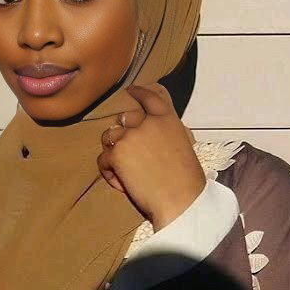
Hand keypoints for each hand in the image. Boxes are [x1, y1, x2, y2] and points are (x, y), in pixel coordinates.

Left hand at [97, 83, 206, 231]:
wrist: (180, 199)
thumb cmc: (185, 179)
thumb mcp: (181, 144)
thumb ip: (164, 132)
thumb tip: (151, 130)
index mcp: (167, 119)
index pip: (149, 98)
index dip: (138, 92)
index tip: (130, 90)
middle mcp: (147, 122)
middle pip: (123, 118)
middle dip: (122, 132)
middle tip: (128, 151)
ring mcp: (130, 136)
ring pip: (109, 137)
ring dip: (113, 152)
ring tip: (125, 171)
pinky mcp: (117, 153)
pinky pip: (103, 159)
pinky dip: (109, 171)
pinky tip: (122, 182)